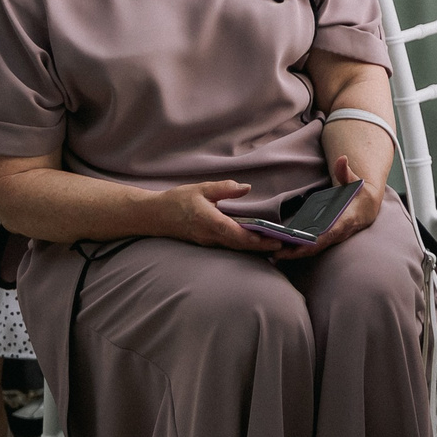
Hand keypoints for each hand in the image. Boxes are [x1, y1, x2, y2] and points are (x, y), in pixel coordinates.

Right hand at [151, 179, 283, 252]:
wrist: (154, 216)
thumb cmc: (176, 201)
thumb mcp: (201, 189)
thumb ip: (224, 188)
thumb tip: (245, 187)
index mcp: (209, 222)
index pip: (236, 234)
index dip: (256, 240)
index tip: (273, 240)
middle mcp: (210, 236)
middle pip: (240, 245)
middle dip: (261, 247)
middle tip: (283, 246)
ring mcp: (207, 242)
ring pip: (235, 248)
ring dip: (254, 248)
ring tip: (274, 246)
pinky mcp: (206, 243)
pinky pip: (228, 247)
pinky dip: (243, 246)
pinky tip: (255, 243)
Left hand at [274, 153, 385, 260]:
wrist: (368, 208)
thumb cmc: (360, 195)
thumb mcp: (355, 181)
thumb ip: (346, 172)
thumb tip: (342, 159)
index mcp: (346, 220)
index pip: (331, 233)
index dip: (317, 240)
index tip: (302, 244)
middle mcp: (339, 233)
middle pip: (318, 246)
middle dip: (299, 251)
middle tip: (278, 252)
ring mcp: (332, 239)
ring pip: (313, 249)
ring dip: (295, 253)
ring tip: (275, 254)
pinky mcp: (327, 239)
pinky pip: (312, 247)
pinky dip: (298, 250)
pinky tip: (282, 250)